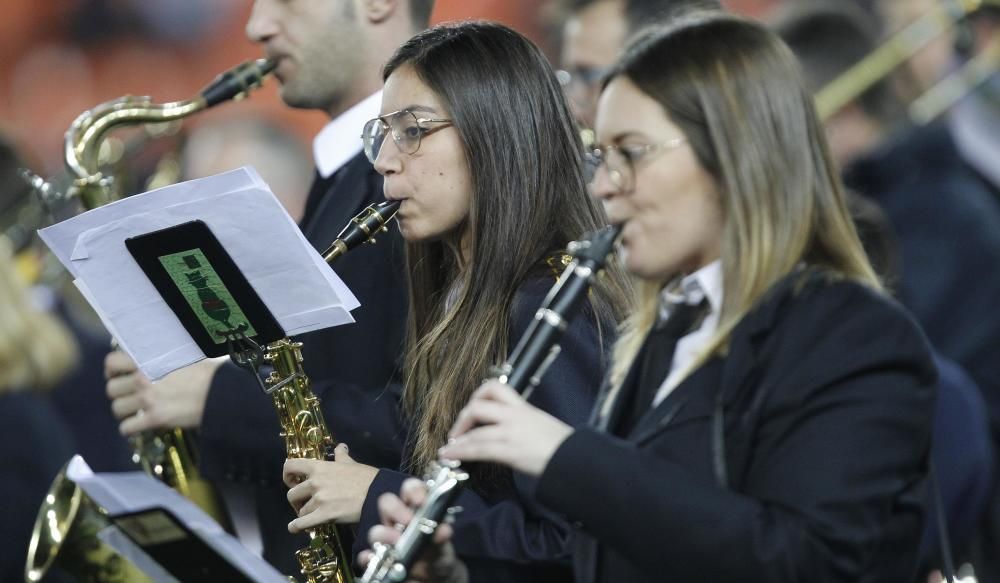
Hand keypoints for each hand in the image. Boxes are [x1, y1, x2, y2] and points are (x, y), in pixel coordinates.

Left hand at [105, 351, 222, 433]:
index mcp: (148, 361)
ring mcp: (148, 400)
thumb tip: (157, 358)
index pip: (112, 362)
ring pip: (117, 409)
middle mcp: (143, 380)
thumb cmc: (207, 372)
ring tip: (137, 411)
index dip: (112, 370)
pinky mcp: (155, 419)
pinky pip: (127, 428)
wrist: (221, 391)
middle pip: (111, 389)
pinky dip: (131, 429)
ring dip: (125, 411)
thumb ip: (163, 358)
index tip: (118, 375)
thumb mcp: (183, 356)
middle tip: (130, 396)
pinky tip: (140, 425)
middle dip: (119, 393)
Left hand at [284, 443, 378, 530]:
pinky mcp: (324, 515)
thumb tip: (341, 447)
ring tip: (313, 516)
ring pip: (300, 511)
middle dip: (296, 502)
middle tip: (305, 505)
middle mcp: (315, 482)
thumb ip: (341, 456)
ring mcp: (318, 499)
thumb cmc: (366, 478)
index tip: (293, 482)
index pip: (290, 466)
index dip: (287, 475)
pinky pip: (301, 524)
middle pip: (291, 494)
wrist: (377, 493)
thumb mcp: (351, 463)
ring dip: (304, 515)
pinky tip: (296, 528)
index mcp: (319, 467)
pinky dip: (296, 527)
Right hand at [358, 478, 468, 582]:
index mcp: (415, 509)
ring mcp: (387, 539)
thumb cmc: (437, 553)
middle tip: (407, 521)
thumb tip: (444, 530)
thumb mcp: (443, 543)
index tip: (420, 500)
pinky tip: (374, 559)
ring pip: (376, 530)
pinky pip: (367, 556)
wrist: (434, 575)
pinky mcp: (379, 559)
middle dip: (395, 509)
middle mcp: (398, 520)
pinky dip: (368, 557)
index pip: (410, 489)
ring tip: (396, 543)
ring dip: (383, 534)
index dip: (413, 490)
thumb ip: (442, 536)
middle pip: (387, 503)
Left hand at [439, 380, 573, 476]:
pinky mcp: (511, 450)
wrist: (576, 458)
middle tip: (457, 433)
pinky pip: (480, 449)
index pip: (496, 387)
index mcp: (523, 407)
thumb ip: (521, 424)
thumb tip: (504, 432)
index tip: (471, 410)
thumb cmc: (562, 447)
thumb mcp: (541, 425)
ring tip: (448, 450)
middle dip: (463, 418)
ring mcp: (512, 432)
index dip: (477, 396)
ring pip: (476, 430)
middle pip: (479, 405)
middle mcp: (516, 415)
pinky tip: (452, 456)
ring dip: (457, 441)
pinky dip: (461, 452)